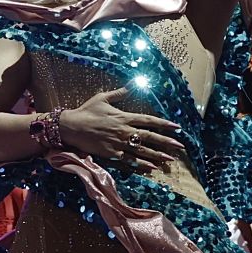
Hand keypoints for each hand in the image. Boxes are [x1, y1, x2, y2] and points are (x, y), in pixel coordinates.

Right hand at [58, 88, 187, 171]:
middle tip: (181, 146)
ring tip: (170, 160)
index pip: (149, 120)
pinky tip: (151, 168)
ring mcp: (118, 143)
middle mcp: (124, 131)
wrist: (71, 126)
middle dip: (166, 142)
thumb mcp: (102, 98)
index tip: (177, 127)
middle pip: (150, 137)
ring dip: (158, 156)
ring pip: (142, 151)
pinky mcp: (111, 154)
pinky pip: (129, 161)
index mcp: (124, 117)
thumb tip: (133, 83)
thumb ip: (120, 93)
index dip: (164, 124)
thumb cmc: (86, 111)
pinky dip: (141, 165)